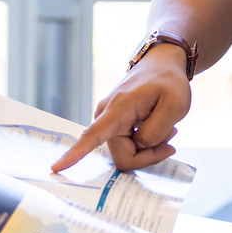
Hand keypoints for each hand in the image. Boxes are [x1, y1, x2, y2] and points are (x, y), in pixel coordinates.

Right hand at [52, 44, 187, 172]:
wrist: (161, 65)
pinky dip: (147, 144)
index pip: (93, 135)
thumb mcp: (175, 104)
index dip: (76, 154)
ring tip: (168, 129)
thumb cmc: (168, 80)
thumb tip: (140, 146)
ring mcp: (109, 122)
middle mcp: (106, 117)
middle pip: (124, 157)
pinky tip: (160, 129)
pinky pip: (129, 147)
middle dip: (148, 155)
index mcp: (117, 109)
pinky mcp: (114, 126)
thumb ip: (157, 130)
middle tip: (171, 142)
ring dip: (150, 148)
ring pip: (129, 154)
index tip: (56, 168)